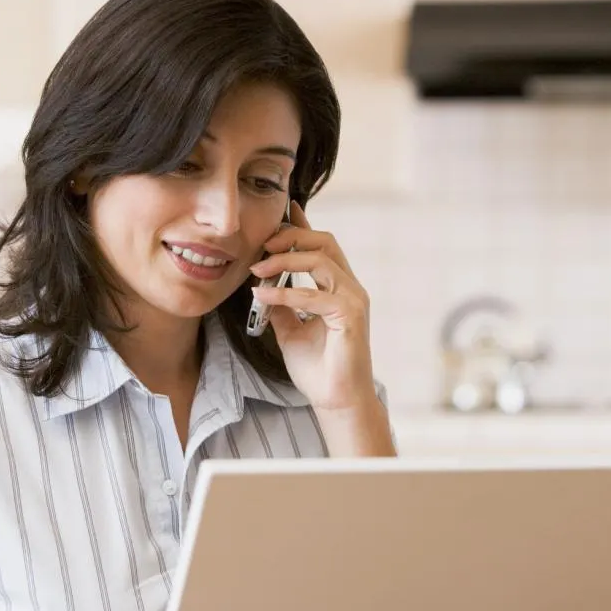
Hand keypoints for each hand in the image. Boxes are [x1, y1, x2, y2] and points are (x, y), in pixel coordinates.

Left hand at [249, 201, 374, 410]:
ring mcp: (353, 300)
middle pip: (324, 242)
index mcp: (337, 289)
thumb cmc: (318, 368)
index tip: (282, 209)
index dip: (301, 226)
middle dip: (290, 237)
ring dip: (284, 261)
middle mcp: (349, 288)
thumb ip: (282, 307)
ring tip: (257, 270)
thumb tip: (263, 288)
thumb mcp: (290, 331)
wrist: (335, 400)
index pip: (321, 247)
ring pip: (320, 260)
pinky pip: (314, 294)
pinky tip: (263, 296)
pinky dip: (285, 293)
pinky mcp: (350, 316)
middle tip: (261, 245)